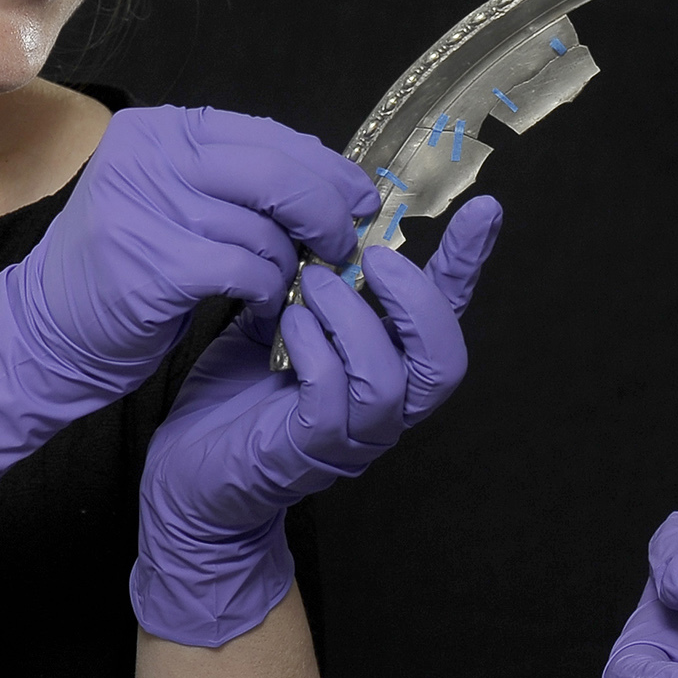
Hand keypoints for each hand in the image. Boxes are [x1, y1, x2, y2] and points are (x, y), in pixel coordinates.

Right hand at [0, 106, 378, 484]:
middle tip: (345, 243)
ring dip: (293, 261)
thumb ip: (238, 181)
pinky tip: (266, 302)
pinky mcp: (151, 265)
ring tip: (293, 280)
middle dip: (326, 210)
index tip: (360, 197)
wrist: (48, 330)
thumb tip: (334, 185)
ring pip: (264, 227)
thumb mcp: (174, 199)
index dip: (324, 167)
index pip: (265, 134)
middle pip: (273, 171)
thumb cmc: (128, 267)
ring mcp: (144, 209)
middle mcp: (147, 158)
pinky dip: (270, 289)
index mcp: (158, 130)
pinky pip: (247, 270)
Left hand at [131, 196, 502, 646]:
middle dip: (418, 300)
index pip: (448, 312)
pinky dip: (315, 349)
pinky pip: (333, 397)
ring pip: (388, 379)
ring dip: (353, 320)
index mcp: (389, 362)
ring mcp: (354, 435)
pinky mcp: (311, 451)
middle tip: (374, 257)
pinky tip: (288, 326)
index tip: (486, 207)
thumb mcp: (284, 317)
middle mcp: (387, 405)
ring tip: (313, 284)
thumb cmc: (240, 390)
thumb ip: (315, 278)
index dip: (470, 261)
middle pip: (445, 360)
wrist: (191, 470)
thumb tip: (328, 219)